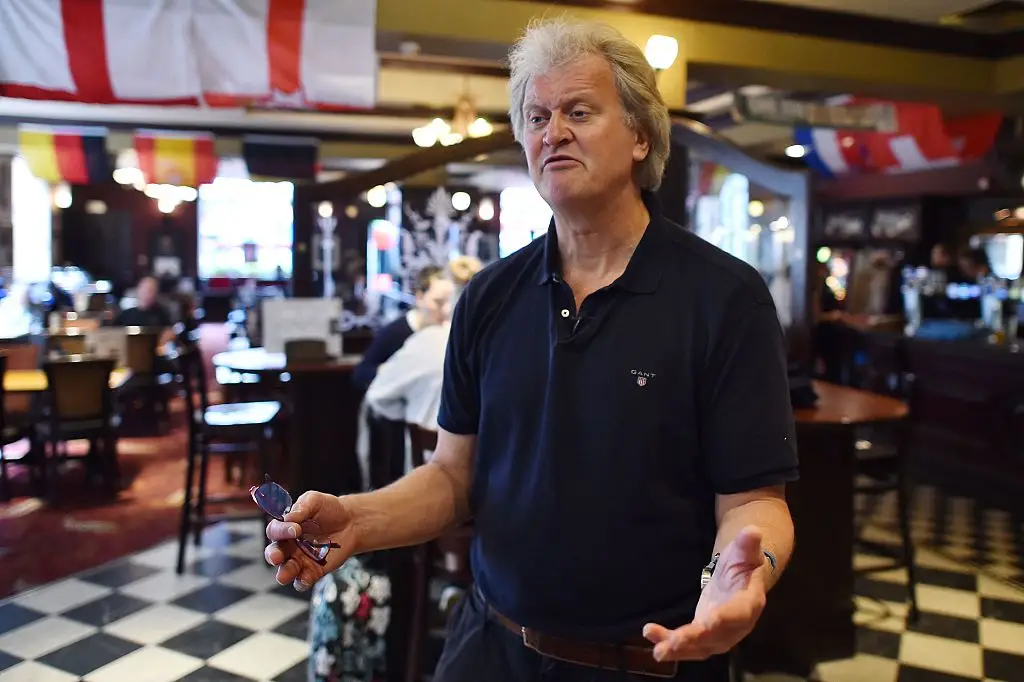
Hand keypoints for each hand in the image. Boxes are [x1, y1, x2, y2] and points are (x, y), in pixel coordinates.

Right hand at [264, 491, 356, 591]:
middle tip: (277, 556)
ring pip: (285, 570)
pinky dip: (302, 582)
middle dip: (273, 556)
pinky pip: (302, 580)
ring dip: (284, 573)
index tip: (295, 529)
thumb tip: (289, 517)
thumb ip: (302, 507)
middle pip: (274, 554)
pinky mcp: (313, 571)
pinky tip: (305, 578)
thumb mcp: (315, 501)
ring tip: (286, 574)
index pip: (275, 531)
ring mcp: (300, 560)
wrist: (350, 523)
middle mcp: (289, 545)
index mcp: (286, 528)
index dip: (282, 531)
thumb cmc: (329, 509)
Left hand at [643, 526, 768, 661]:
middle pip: (715, 637)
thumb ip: (748, 544)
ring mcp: (720, 635)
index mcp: (749, 603)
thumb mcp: (745, 551)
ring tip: (658, 651)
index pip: (737, 614)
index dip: (723, 619)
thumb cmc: (743, 562)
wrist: (741, 577)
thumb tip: (753, 531)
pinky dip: (668, 642)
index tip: (706, 622)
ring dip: (679, 650)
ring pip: (700, 647)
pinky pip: (687, 644)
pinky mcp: (704, 637)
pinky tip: (650, 634)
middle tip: (672, 643)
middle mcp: (736, 626)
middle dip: (694, 640)